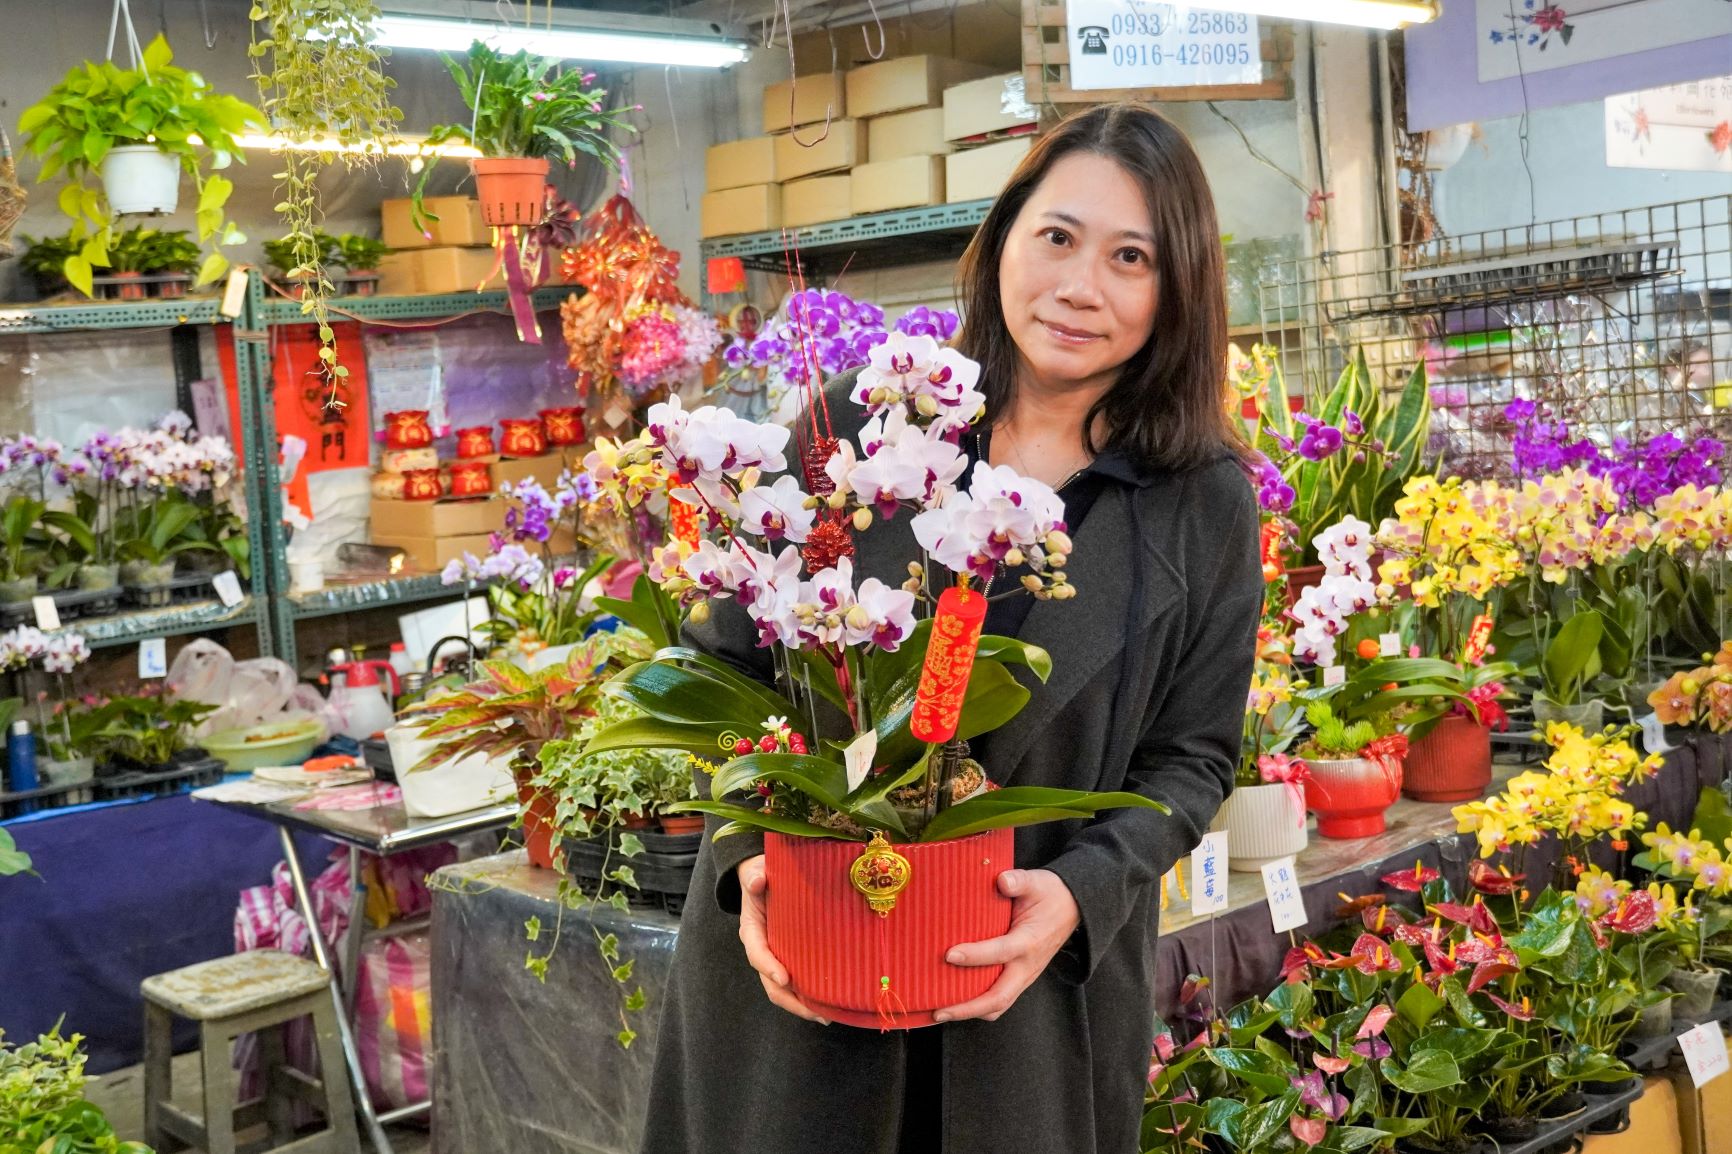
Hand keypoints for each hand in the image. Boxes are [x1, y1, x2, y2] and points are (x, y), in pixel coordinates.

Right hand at [736, 854, 828, 1024]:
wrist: (767, 877)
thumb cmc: (763, 874)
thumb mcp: (756, 871)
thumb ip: (755, 875)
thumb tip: (758, 880)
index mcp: (752, 930)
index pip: (757, 953)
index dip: (769, 967)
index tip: (785, 978)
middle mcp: (762, 949)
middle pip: (771, 982)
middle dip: (791, 1000)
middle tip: (815, 1012)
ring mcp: (775, 957)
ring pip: (783, 989)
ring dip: (802, 1005)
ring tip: (825, 1016)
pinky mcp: (789, 959)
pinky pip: (796, 983)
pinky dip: (809, 996)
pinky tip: (828, 1005)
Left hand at [932, 868, 1079, 1023]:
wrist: (1073, 907)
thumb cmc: (1050, 894)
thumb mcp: (1037, 881)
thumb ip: (1019, 881)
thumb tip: (1002, 880)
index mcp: (1029, 941)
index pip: (1000, 952)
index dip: (974, 956)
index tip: (949, 954)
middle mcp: (1027, 965)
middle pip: (998, 997)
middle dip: (967, 1007)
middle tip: (938, 1011)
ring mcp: (1025, 976)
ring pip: (998, 1005)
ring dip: (970, 1011)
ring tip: (941, 1011)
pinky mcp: (1021, 979)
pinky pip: (1000, 999)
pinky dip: (978, 1006)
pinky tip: (957, 1000)